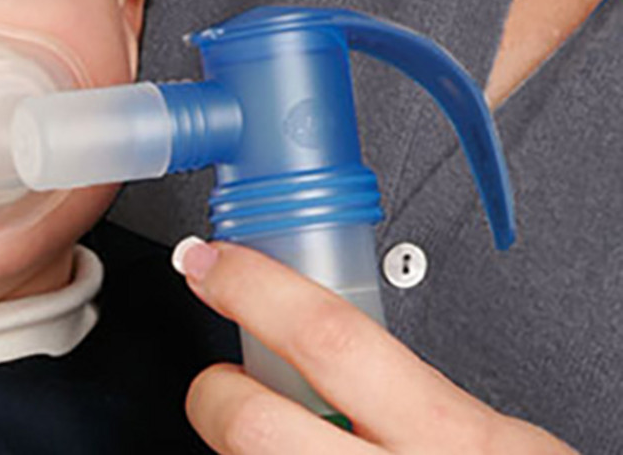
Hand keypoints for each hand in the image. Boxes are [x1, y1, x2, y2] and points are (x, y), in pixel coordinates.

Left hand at [172, 238, 575, 454]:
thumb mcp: (489, 439)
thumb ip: (415, 394)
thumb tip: (326, 339)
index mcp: (444, 434)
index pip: (326, 336)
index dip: (253, 290)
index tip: (211, 263)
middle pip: (254, 425)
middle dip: (215, 395)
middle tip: (222, 385)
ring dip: (240, 448)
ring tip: (270, 438)